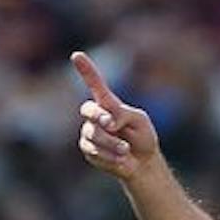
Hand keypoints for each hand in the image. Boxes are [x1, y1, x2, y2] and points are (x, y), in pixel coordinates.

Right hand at [73, 51, 161, 181]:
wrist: (141, 163)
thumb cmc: (142, 137)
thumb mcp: (139, 120)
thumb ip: (124, 114)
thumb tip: (108, 122)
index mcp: (108, 103)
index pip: (94, 84)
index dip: (86, 70)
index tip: (77, 55)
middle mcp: (95, 116)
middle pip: (88, 110)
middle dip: (99, 116)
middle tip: (112, 124)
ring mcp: (89, 132)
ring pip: (93, 134)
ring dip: (112, 143)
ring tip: (125, 150)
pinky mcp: (88, 149)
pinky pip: (94, 151)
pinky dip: (110, 155)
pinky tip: (120, 159)